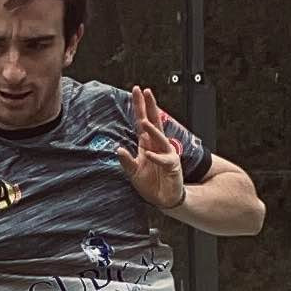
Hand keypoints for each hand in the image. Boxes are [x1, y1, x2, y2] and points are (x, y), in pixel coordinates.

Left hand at [109, 84, 186, 213]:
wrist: (164, 199)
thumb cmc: (150, 183)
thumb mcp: (133, 172)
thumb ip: (126, 161)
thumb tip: (118, 149)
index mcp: (146, 144)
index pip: (141, 121)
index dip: (139, 106)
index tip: (136, 91)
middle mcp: (157, 145)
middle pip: (153, 122)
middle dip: (149, 107)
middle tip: (146, 91)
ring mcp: (166, 154)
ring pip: (159, 138)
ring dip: (152, 130)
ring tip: (145, 121)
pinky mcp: (172, 166)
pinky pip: (163, 159)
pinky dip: (156, 157)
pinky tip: (149, 153)